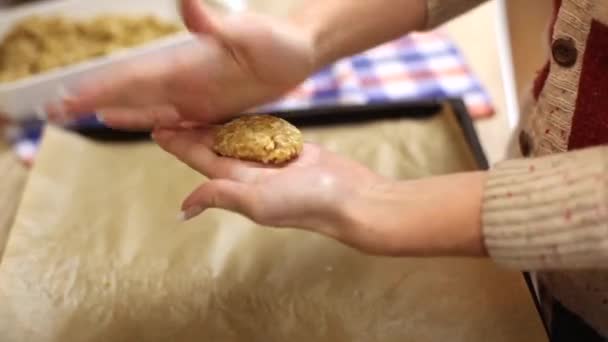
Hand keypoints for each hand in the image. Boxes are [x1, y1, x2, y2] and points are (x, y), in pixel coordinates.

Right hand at [50, 0, 315, 128]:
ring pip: (149, 108)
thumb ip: (214, 24)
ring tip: (89, 117)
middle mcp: (184, 82)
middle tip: (58, 113)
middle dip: (96, 102)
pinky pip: (178, 121)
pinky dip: (153, 123)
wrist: (298, 53)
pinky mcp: (213, 108)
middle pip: (132, 95)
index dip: (100, 90)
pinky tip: (139, 125)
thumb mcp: (247, 32)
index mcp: (185, 66)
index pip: (133, 79)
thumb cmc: (276, 40)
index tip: (68, 99)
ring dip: (119, 113)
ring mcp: (197, 96)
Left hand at [152, 127, 486, 256]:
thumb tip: (182, 209)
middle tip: (170, 112)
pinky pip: (262, 134)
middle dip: (192, 132)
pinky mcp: (290, 151)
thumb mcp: (258, 201)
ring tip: (196, 111)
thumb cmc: (307, 203)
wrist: (352, 198)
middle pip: (214, 148)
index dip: (178, 145)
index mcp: (239, 185)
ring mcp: (271, 163)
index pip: (201, 160)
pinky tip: (236, 115)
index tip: (156, 128)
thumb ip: (220, 196)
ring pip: (237, 140)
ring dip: (215, 127)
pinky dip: (246, 124)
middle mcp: (251, 174)